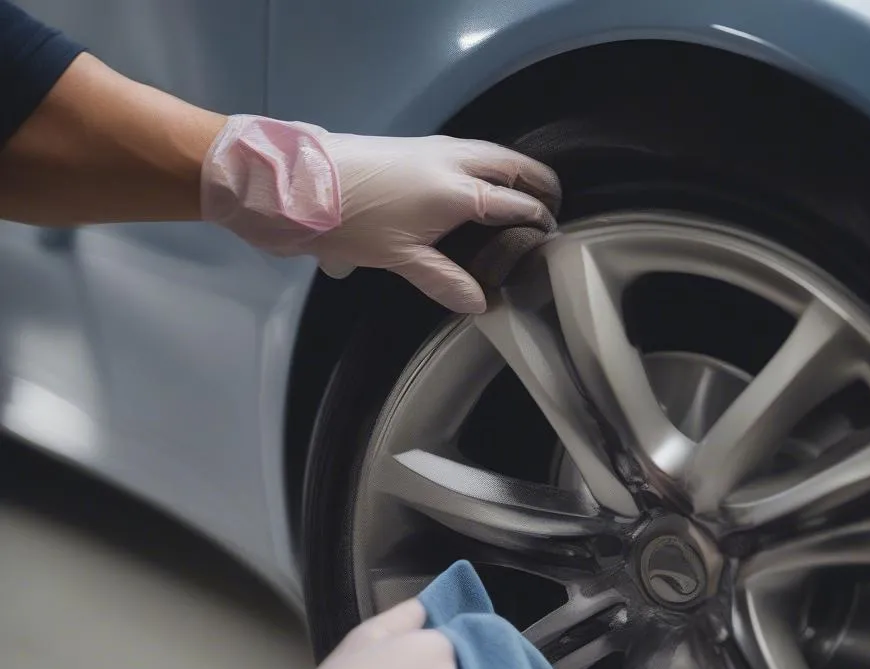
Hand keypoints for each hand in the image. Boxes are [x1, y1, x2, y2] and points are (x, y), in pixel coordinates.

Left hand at [201, 116, 560, 312]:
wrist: (299, 184)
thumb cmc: (352, 223)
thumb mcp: (400, 258)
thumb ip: (444, 280)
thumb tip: (482, 304)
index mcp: (458, 191)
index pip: (515, 202)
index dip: (538, 217)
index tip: (554, 234)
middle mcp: (453, 162)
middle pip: (510, 164)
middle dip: (536, 181)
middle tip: (552, 203)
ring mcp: (432, 149)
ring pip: (487, 153)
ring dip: (510, 169)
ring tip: (522, 193)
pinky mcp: (413, 147)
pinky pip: (466, 152)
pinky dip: (484, 166)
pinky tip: (478, 186)